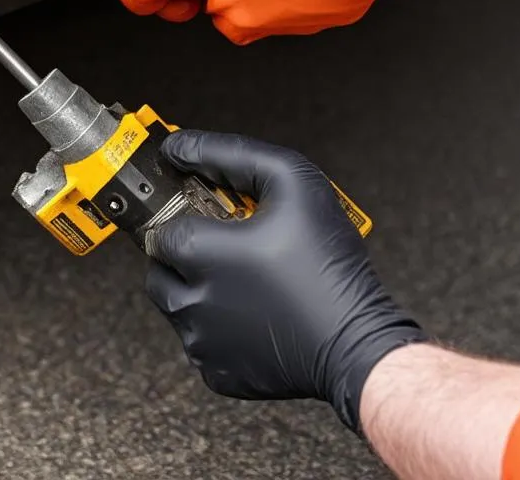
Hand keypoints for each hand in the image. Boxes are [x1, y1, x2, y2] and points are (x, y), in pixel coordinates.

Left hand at [145, 130, 426, 431]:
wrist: (359, 341)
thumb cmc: (327, 261)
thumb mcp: (289, 179)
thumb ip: (229, 154)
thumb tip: (179, 145)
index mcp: (198, 254)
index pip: (161, 226)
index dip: (188, 216)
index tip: (214, 215)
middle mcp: (189, 303)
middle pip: (160, 268)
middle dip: (185, 254)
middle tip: (228, 246)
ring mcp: (202, 344)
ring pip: (177, 307)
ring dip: (199, 288)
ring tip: (244, 277)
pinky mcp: (219, 374)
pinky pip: (201, 343)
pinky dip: (217, 326)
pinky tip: (254, 310)